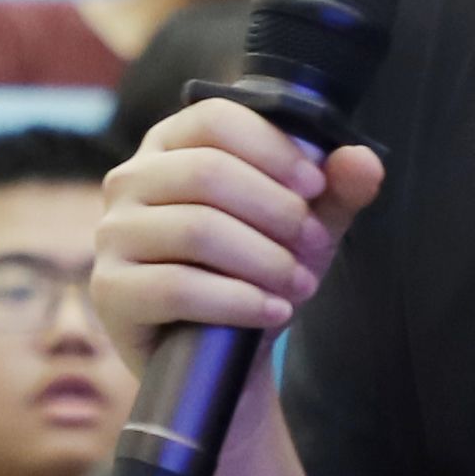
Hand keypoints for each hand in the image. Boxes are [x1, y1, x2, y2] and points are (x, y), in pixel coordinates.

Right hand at [90, 96, 388, 375]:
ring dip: (264, 259)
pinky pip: (178, 287)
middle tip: (315, 244)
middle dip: (276, 211)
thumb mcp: (303, 227)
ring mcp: (112, 236)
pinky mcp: (111, 291)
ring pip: (196, 229)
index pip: (215, 119)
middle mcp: (129, 181)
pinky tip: (273, 311)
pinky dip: (238, 300)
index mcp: (169, 146)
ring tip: (301, 284)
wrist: (224, 356)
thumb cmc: (257, 272)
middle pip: (206, 173)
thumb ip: (336, 191)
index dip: (273, 148)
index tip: (316, 185)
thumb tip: (363, 161)